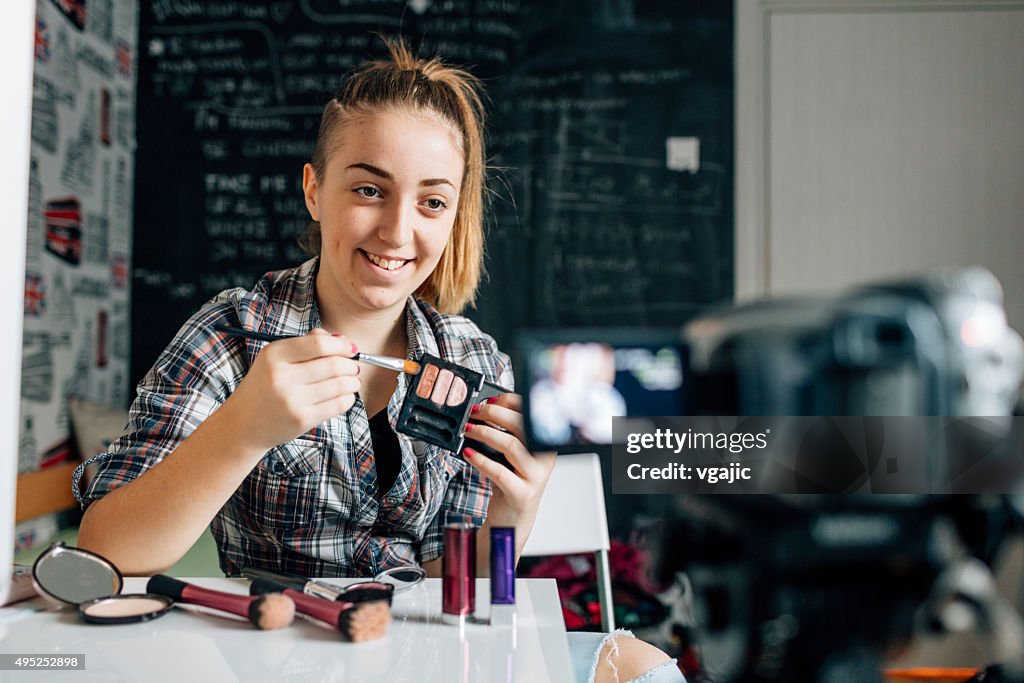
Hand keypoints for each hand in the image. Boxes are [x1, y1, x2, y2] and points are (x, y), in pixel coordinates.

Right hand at [223, 328, 360, 452]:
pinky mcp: (302, 419)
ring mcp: (292, 400)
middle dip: (350, 364)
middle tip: (353, 366)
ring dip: (353, 381)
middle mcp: (281, 377)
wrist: (244, 423)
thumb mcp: (276, 358)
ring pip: (339, 385)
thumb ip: (307, 343)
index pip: (319, 344)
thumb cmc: (266, 385)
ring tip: (352, 380)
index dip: (341, 345)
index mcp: (274, 355)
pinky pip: (338, 404)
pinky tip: (345, 395)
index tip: (349, 348)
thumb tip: (342, 339)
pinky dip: (348, 398)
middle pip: (333, 364)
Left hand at [463, 393, 555, 553]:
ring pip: (511, 446)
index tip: (489, 400)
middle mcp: (544, 459)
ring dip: (485, 434)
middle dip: (494, 414)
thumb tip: (483, 411)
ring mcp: (535, 477)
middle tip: (474, 413)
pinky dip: (480, 460)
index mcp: (544, 445)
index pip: (531, 414)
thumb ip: (505, 435)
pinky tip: (467, 453)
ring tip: (468, 430)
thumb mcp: (511, 457)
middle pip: (521, 426)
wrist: (511, 520)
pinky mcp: (521, 494)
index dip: (509, 402)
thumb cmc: (510, 483)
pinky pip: (499, 472)